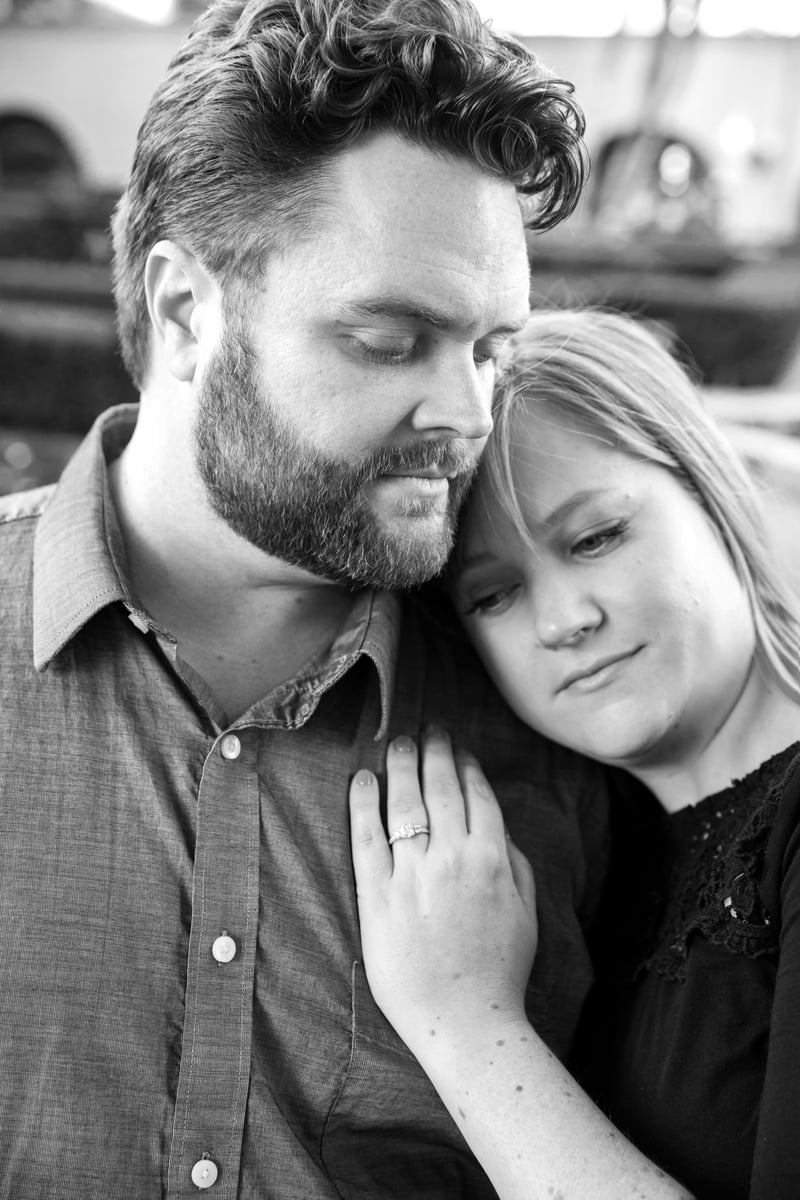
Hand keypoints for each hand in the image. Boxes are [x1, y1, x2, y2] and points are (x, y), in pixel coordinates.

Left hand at [349, 728, 536, 1055]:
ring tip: (396, 743)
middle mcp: (452, 859)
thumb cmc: (501, 970)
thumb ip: (515, 861)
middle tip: (426, 729)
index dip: (465, 764)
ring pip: (404, 805)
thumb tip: (496, 824)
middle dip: (433, 752)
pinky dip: (363, 804)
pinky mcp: (378, 898)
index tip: (457, 747)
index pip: (477, 794)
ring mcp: (413, 876)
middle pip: (440, 789)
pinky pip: (366, 839)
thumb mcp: (526, 910)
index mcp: (492, 859)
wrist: (468, 1022)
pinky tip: (363, 780)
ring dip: (401, 766)